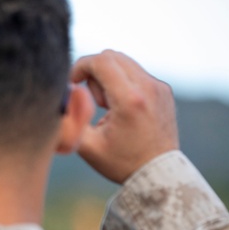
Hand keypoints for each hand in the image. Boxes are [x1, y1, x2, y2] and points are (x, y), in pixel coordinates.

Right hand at [71, 50, 178, 183]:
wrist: (159, 174)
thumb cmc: (122, 163)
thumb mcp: (87, 145)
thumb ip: (71, 117)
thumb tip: (64, 93)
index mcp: (130, 100)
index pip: (101, 61)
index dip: (80, 66)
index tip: (73, 83)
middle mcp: (149, 88)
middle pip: (112, 56)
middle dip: (94, 72)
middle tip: (93, 101)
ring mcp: (159, 87)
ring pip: (124, 62)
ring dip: (108, 77)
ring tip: (108, 107)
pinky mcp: (164, 90)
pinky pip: (136, 73)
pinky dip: (122, 83)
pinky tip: (122, 108)